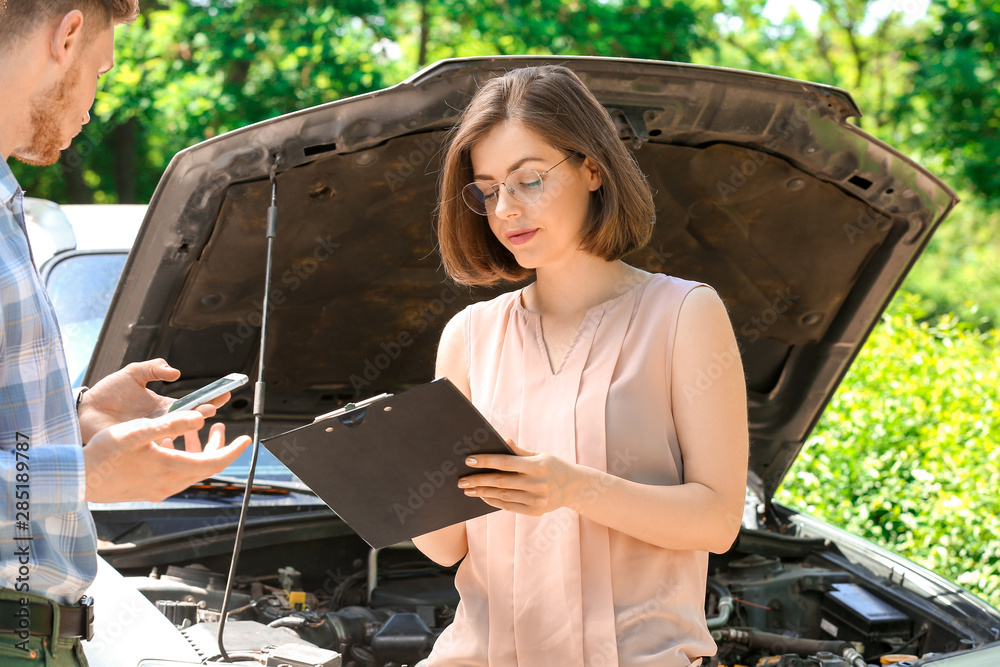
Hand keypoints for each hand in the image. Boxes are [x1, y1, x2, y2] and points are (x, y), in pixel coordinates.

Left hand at [78, 359, 230, 443]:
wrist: (84, 411)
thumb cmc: (108, 393)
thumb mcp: (133, 373)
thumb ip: (154, 368)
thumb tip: (175, 372)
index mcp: (165, 406)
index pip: (194, 403)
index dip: (210, 398)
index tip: (225, 392)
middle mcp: (163, 422)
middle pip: (190, 419)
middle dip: (202, 413)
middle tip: (210, 408)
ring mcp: (151, 434)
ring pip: (175, 433)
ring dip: (184, 428)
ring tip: (193, 421)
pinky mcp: (137, 443)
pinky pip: (155, 445)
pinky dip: (164, 443)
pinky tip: (170, 438)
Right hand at [83, 411, 251, 502]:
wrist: (77, 481)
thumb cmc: (103, 453)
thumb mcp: (138, 431)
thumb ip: (171, 423)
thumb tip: (201, 417)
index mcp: (172, 468)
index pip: (215, 462)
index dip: (234, 450)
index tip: (247, 439)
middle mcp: (169, 484)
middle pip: (206, 467)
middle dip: (219, 447)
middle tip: (223, 428)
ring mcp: (159, 490)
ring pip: (190, 470)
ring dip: (198, 450)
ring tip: (197, 430)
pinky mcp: (148, 491)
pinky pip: (175, 475)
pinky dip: (181, 458)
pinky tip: (168, 443)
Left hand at [457, 439, 582, 515]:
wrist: (574, 487)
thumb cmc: (553, 466)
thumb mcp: (540, 454)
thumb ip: (520, 451)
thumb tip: (503, 441)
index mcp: (537, 466)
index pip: (506, 462)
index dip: (486, 461)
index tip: (469, 460)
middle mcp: (537, 483)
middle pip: (500, 482)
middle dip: (478, 481)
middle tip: (461, 480)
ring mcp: (536, 499)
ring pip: (502, 496)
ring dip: (482, 493)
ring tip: (468, 489)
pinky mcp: (535, 511)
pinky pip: (509, 506)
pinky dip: (493, 501)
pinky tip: (483, 497)